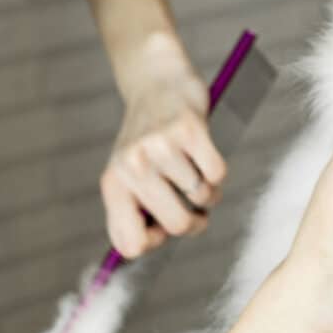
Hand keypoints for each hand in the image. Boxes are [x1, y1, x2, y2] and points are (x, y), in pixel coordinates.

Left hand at [101, 38, 225, 257]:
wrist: (156, 81)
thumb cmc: (148, 138)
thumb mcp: (129, 174)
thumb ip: (132, 213)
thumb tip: (139, 250)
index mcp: (114, 184)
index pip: (131, 244)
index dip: (157, 242)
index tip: (164, 227)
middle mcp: (132, 166)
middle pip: (178, 225)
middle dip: (196, 222)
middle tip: (196, 206)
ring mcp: (161, 147)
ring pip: (203, 197)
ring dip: (209, 189)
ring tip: (196, 170)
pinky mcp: (190, 129)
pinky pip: (218, 173)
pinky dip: (218, 171)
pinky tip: (204, 155)